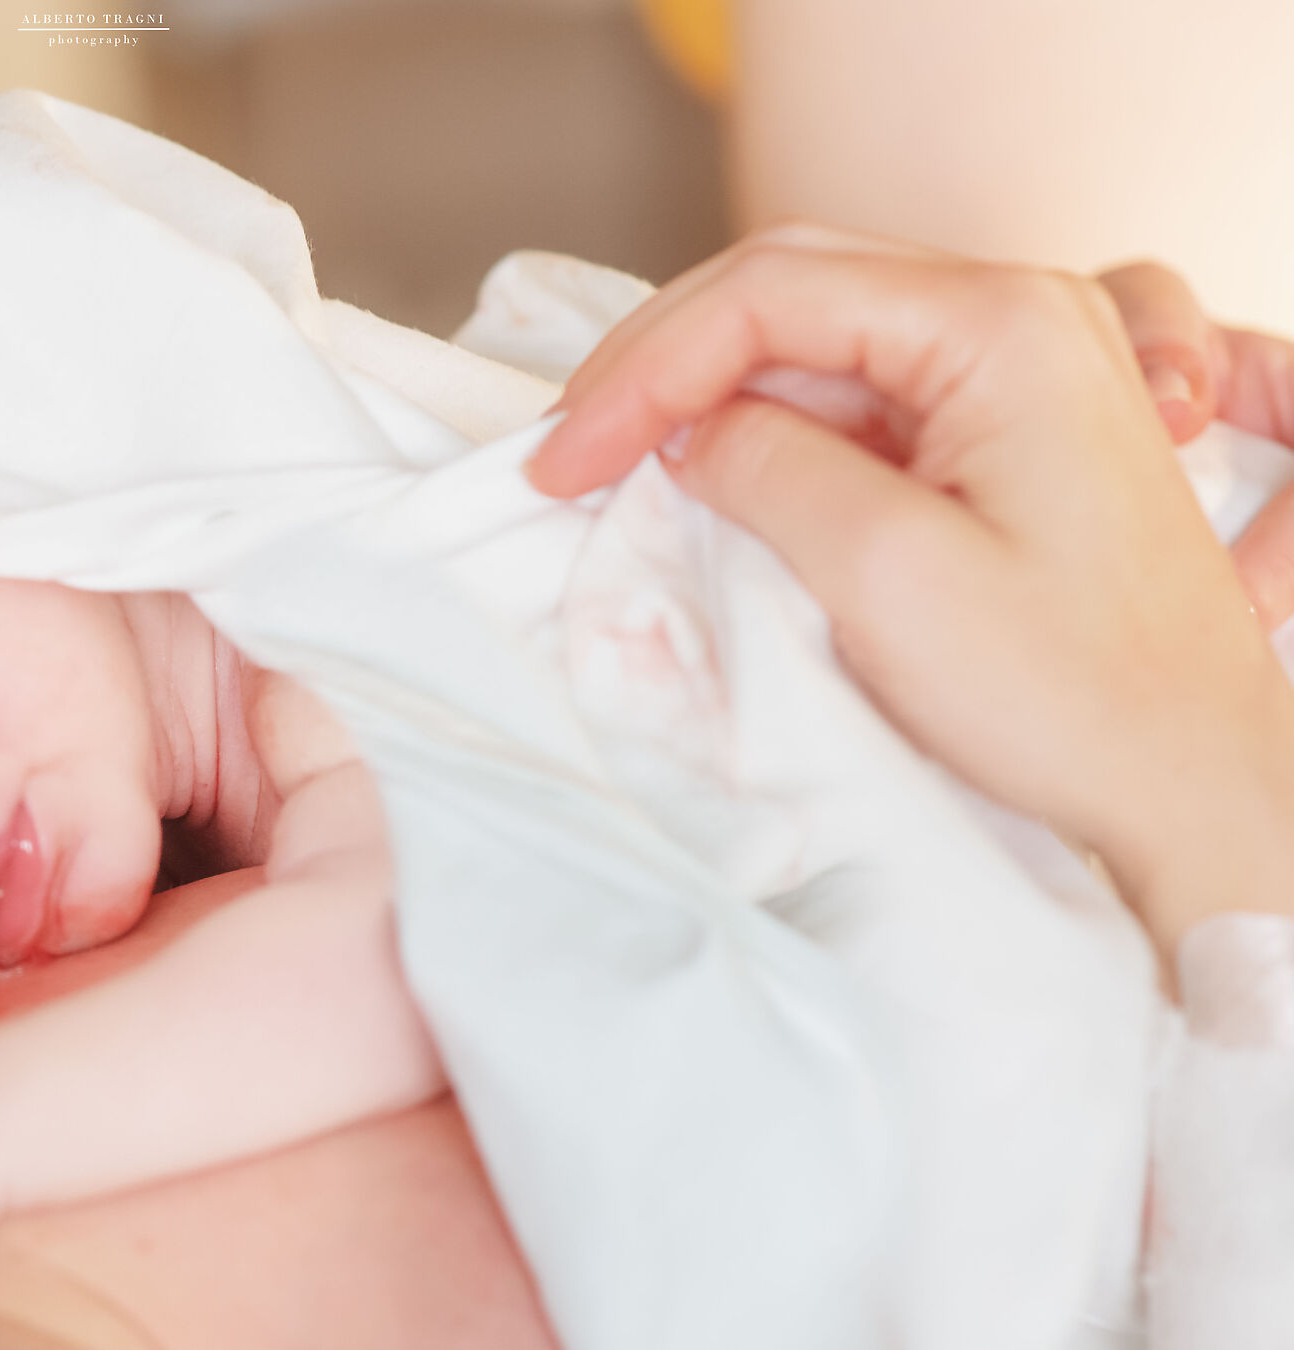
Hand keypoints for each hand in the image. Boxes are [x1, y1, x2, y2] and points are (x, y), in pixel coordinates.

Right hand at [525, 223, 1293, 957]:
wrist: (1197, 786)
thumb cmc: (1071, 699)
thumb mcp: (885, 575)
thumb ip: (766, 471)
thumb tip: (691, 434)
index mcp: (1000, 325)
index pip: (768, 293)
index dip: (642, 370)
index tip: (563, 461)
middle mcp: (1018, 315)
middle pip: (785, 288)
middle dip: (658, 365)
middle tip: (565, 452)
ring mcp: (1017, 367)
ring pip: (810, 338)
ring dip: (702, 394)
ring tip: (614, 466)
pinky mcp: (1002, 427)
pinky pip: (854, 395)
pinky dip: (763, 429)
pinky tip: (703, 477)